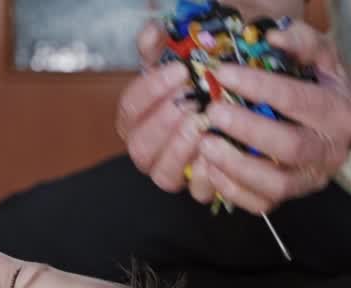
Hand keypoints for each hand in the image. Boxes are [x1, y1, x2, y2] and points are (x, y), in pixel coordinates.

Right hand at [115, 22, 209, 193]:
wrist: (221, 116)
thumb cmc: (191, 91)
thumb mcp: (172, 66)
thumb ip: (157, 48)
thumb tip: (152, 31)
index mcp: (134, 122)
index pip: (129, 109)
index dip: (152, 90)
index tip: (180, 71)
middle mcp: (146, 152)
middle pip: (139, 146)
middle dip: (163, 123)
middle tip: (190, 102)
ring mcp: (169, 173)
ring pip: (162, 174)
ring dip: (181, 148)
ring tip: (202, 123)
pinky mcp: (195, 190)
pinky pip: (196, 192)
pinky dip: (206, 175)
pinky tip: (217, 152)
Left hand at [189, 22, 350, 213]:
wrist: (340, 122)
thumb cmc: (322, 85)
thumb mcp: (322, 55)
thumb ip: (301, 41)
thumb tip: (272, 36)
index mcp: (340, 113)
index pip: (298, 100)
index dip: (259, 86)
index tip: (223, 73)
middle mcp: (331, 152)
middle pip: (289, 146)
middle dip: (246, 129)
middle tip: (212, 112)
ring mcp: (312, 180)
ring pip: (275, 184)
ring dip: (236, 165)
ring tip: (206, 143)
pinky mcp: (293, 199)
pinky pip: (262, 205)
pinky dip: (234, 190)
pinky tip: (212, 168)